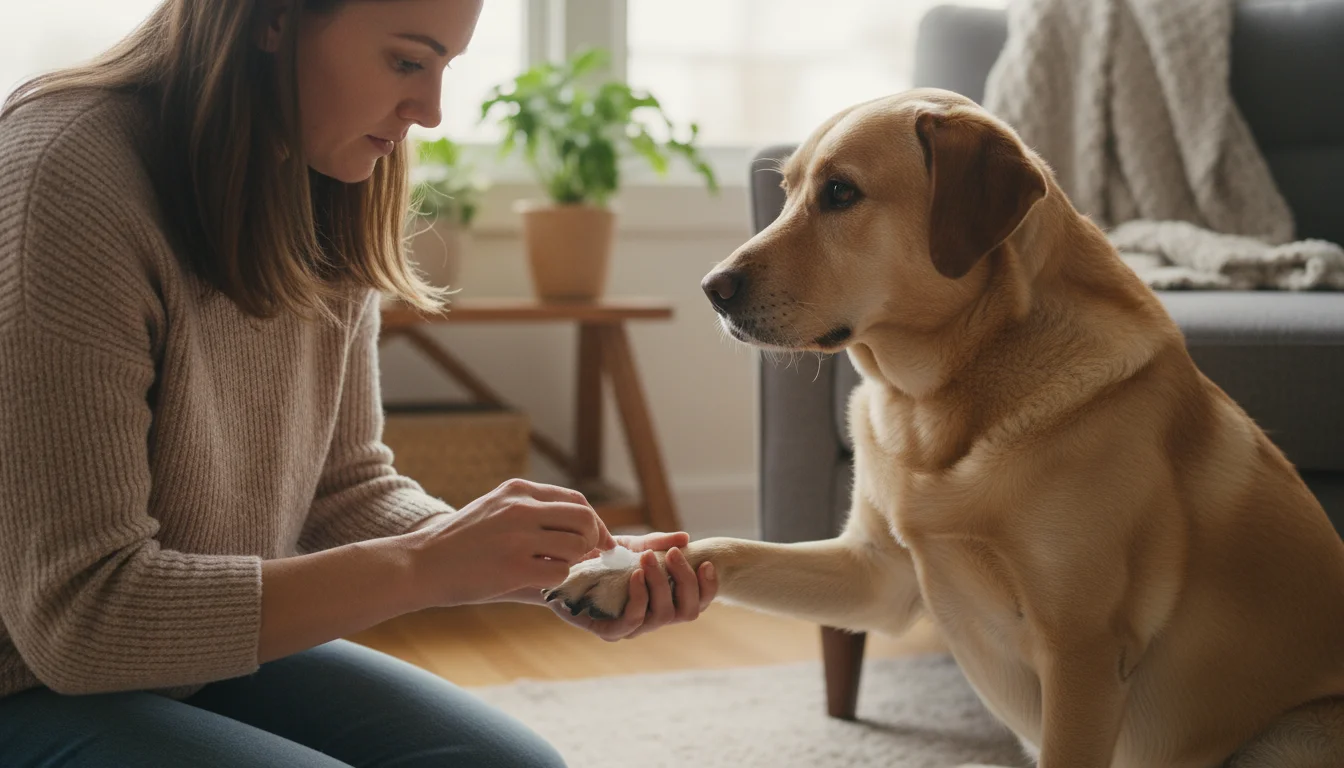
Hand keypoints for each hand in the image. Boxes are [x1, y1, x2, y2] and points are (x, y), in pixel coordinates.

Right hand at [404, 479, 615, 607]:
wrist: (419, 563)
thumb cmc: (460, 543)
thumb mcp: (495, 511)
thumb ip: (534, 514)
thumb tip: (583, 533)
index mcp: (518, 490)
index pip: (576, 500)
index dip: (594, 522)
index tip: (600, 541)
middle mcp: (521, 508)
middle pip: (584, 519)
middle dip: (593, 541)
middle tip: (589, 558)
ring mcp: (517, 537)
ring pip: (576, 547)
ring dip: (573, 563)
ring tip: (553, 569)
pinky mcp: (513, 567)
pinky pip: (559, 573)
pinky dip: (556, 581)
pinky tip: (538, 581)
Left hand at [549, 531, 717, 641]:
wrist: (564, 566)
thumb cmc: (601, 559)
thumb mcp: (632, 545)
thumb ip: (657, 543)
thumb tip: (685, 538)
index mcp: (664, 600)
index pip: (698, 602)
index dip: (709, 587)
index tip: (706, 563)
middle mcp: (653, 617)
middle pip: (688, 612)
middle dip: (685, 580)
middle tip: (673, 554)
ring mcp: (633, 627)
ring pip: (663, 616)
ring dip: (660, 584)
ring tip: (647, 560)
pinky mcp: (609, 631)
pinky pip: (632, 621)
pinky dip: (639, 597)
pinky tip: (635, 576)